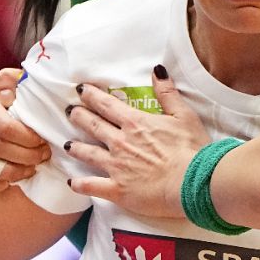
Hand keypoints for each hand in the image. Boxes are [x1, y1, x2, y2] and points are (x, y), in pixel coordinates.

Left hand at [65, 66, 210, 218]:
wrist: (192, 183)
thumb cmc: (192, 149)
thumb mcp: (184, 115)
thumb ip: (167, 93)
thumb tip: (157, 70)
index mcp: (135, 123)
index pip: (107, 105)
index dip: (92, 96)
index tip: (81, 90)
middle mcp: (120, 142)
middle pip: (93, 125)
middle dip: (78, 116)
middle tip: (69, 111)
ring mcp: (116, 166)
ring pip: (88, 154)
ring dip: (76, 147)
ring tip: (66, 144)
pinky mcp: (117, 190)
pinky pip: (92, 186)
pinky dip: (80, 184)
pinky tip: (71, 182)